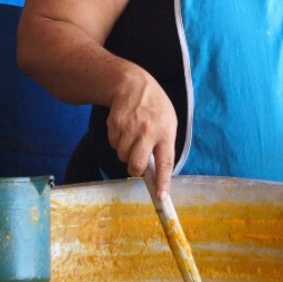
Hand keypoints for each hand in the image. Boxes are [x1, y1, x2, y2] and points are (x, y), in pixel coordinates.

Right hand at [107, 69, 177, 197]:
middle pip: (136, 165)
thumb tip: (159, 173)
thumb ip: (164, 145)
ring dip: (126, 151)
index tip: (161, 197)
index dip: (162, 181)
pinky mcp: (115, 125)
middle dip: (134, 169)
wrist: (132, 84)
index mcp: (166, 132)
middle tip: (137, 161)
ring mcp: (130, 128)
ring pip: (122, 156)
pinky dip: (118, 141)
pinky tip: (124, 127)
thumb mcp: (168, 122)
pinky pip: (114, 145)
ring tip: (132, 135)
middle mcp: (148, 131)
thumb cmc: (154, 107)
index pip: (165, 162)